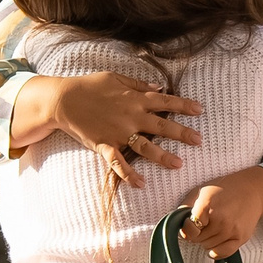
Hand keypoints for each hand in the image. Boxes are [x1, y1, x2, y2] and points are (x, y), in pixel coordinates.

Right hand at [26, 71, 202, 180]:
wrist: (63, 100)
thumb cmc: (89, 86)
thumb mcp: (116, 78)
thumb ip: (139, 84)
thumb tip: (160, 88)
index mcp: (135, 98)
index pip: (165, 101)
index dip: (183, 105)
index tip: (200, 110)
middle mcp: (131, 116)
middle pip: (162, 125)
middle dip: (182, 133)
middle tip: (199, 140)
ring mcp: (118, 132)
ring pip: (146, 147)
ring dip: (162, 156)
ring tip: (179, 164)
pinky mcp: (104, 145)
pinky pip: (119, 163)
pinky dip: (129, 174)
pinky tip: (141, 184)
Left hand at [180, 168, 262, 258]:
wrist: (252, 190)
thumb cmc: (226, 189)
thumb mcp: (201, 191)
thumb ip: (186, 206)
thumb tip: (175, 221)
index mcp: (208, 206)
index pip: (189, 228)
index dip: (187, 227)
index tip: (190, 224)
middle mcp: (220, 220)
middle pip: (198, 239)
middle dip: (197, 233)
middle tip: (204, 224)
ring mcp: (231, 230)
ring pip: (208, 247)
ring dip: (207, 240)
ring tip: (213, 228)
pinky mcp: (241, 238)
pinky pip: (222, 253)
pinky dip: (216, 251)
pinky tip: (216, 243)